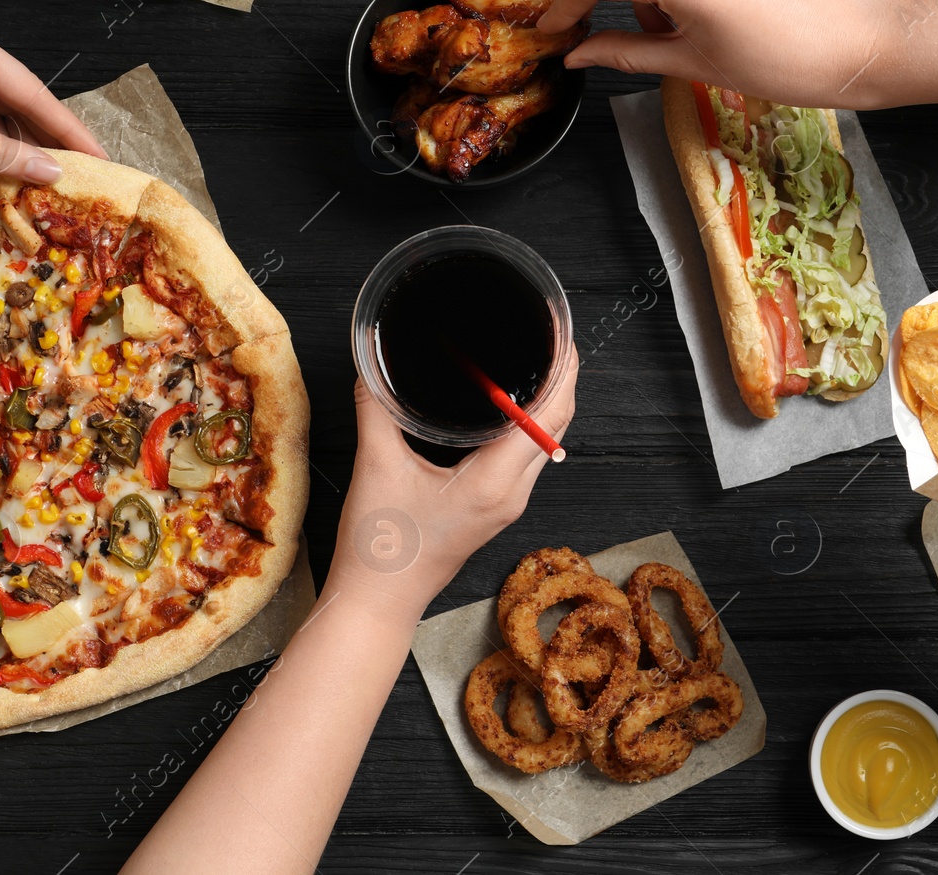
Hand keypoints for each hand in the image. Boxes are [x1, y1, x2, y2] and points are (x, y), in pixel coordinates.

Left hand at [0, 12, 105, 182]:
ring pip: (0, 115)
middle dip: (48, 139)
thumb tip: (52, 172)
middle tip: (86, 174)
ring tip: (53, 179)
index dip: (68, 128)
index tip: (101, 157)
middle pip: (20, 101)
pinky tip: (15, 171)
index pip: (31, 90)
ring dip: (21, 147)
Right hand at [326, 348, 578, 616]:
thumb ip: (376, 410)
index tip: (562, 335)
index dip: (564, 370)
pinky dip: (530, 425)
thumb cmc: (381, 548)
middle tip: (552, 336)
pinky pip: (527, 457)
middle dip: (562, 378)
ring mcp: (507, 503)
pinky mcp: (495, 508)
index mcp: (494, 482)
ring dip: (548, 402)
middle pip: (557, 425)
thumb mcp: (377, 467)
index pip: (549, 415)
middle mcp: (512, 493)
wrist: (379, 601)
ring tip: (539, 361)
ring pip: (546, 442)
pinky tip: (511, 406)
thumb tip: (373, 370)